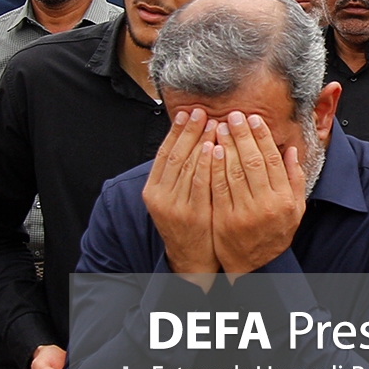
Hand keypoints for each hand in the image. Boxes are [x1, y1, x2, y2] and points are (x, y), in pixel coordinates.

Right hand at [142, 109, 219, 276]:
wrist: (190, 257)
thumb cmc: (187, 221)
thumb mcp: (174, 197)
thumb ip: (179, 173)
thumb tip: (192, 138)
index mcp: (152, 190)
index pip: (164, 154)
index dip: (176, 132)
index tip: (188, 113)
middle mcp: (160, 197)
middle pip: (176, 157)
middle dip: (189, 132)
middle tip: (202, 111)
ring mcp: (176, 207)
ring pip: (187, 168)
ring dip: (200, 143)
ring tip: (212, 123)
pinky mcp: (194, 215)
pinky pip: (201, 184)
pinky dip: (207, 164)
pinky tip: (216, 148)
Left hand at [209, 111, 306, 277]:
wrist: (255, 266)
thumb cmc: (275, 234)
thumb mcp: (296, 209)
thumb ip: (295, 179)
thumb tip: (292, 151)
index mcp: (285, 200)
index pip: (273, 160)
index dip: (263, 138)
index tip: (254, 120)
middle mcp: (266, 205)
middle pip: (252, 162)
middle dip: (242, 135)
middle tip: (234, 116)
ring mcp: (244, 213)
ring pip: (233, 171)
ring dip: (225, 145)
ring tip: (220, 126)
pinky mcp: (224, 219)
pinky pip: (218, 187)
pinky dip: (214, 166)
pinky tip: (210, 150)